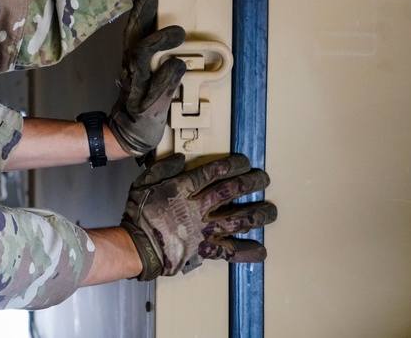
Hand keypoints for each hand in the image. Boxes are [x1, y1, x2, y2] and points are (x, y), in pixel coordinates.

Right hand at [107, 0, 185, 156]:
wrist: (128, 136)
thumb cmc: (141, 103)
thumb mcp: (145, 75)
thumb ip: (153, 53)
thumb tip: (166, 28)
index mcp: (132, 62)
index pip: (133, 30)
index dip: (140, 10)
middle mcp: (132, 71)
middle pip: (132, 37)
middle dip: (141, 14)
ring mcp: (137, 87)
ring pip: (141, 56)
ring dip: (159, 42)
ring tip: (178, 34)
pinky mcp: (147, 107)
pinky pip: (158, 87)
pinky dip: (168, 75)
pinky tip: (179, 65)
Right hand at [121, 153, 276, 280]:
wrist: (139, 246)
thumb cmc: (139, 215)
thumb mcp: (144, 183)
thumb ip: (162, 169)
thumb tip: (178, 159)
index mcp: (184, 189)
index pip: (213, 172)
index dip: (232, 165)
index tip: (244, 162)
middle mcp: (198, 207)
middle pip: (231, 192)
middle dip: (251, 183)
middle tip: (263, 179)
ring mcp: (205, 229)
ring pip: (238, 219)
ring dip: (257, 214)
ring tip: (271, 211)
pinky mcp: (206, 249)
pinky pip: (230, 250)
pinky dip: (246, 251)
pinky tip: (260, 249)